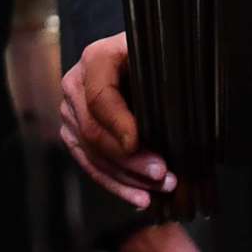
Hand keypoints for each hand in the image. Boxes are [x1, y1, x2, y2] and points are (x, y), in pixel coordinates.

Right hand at [57, 33, 174, 206]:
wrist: (136, 57)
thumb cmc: (155, 54)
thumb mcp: (161, 53)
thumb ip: (167, 72)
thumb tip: (181, 104)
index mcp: (96, 58)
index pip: (99, 97)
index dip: (117, 123)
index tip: (137, 143)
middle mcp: (75, 84)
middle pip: (94, 130)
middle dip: (129, 159)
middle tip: (162, 174)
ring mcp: (70, 111)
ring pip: (92, 153)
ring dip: (127, 177)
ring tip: (159, 189)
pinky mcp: (73, 133)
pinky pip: (90, 164)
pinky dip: (116, 184)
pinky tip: (139, 199)